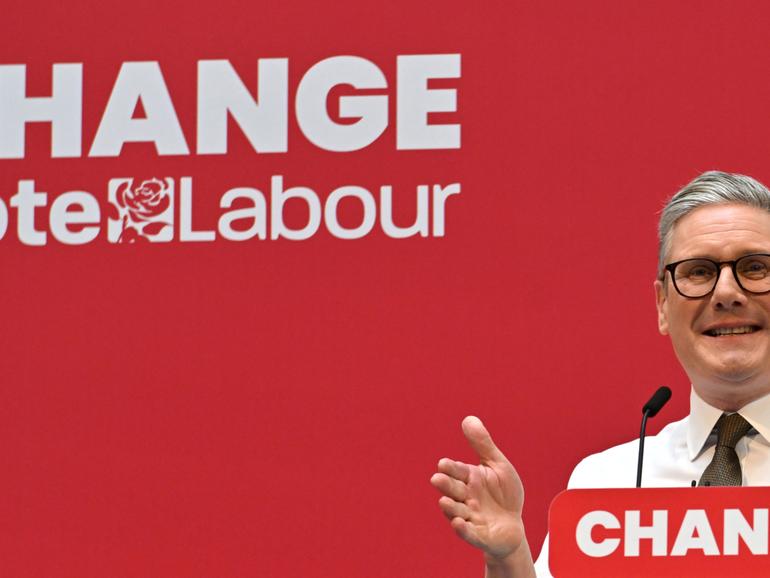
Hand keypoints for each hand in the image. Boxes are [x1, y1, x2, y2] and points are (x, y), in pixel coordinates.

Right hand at [431, 416, 526, 561]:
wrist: (513, 525)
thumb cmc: (503, 494)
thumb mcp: (498, 466)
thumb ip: (482, 444)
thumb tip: (468, 418)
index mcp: (470, 479)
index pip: (457, 471)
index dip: (450, 468)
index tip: (443, 464)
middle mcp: (466, 498)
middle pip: (453, 490)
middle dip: (446, 486)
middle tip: (437, 479)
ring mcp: (471, 517)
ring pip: (457, 512)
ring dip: (451, 508)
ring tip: (445, 502)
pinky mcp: (479, 535)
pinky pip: (469, 533)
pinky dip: (463, 530)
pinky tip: (458, 523)